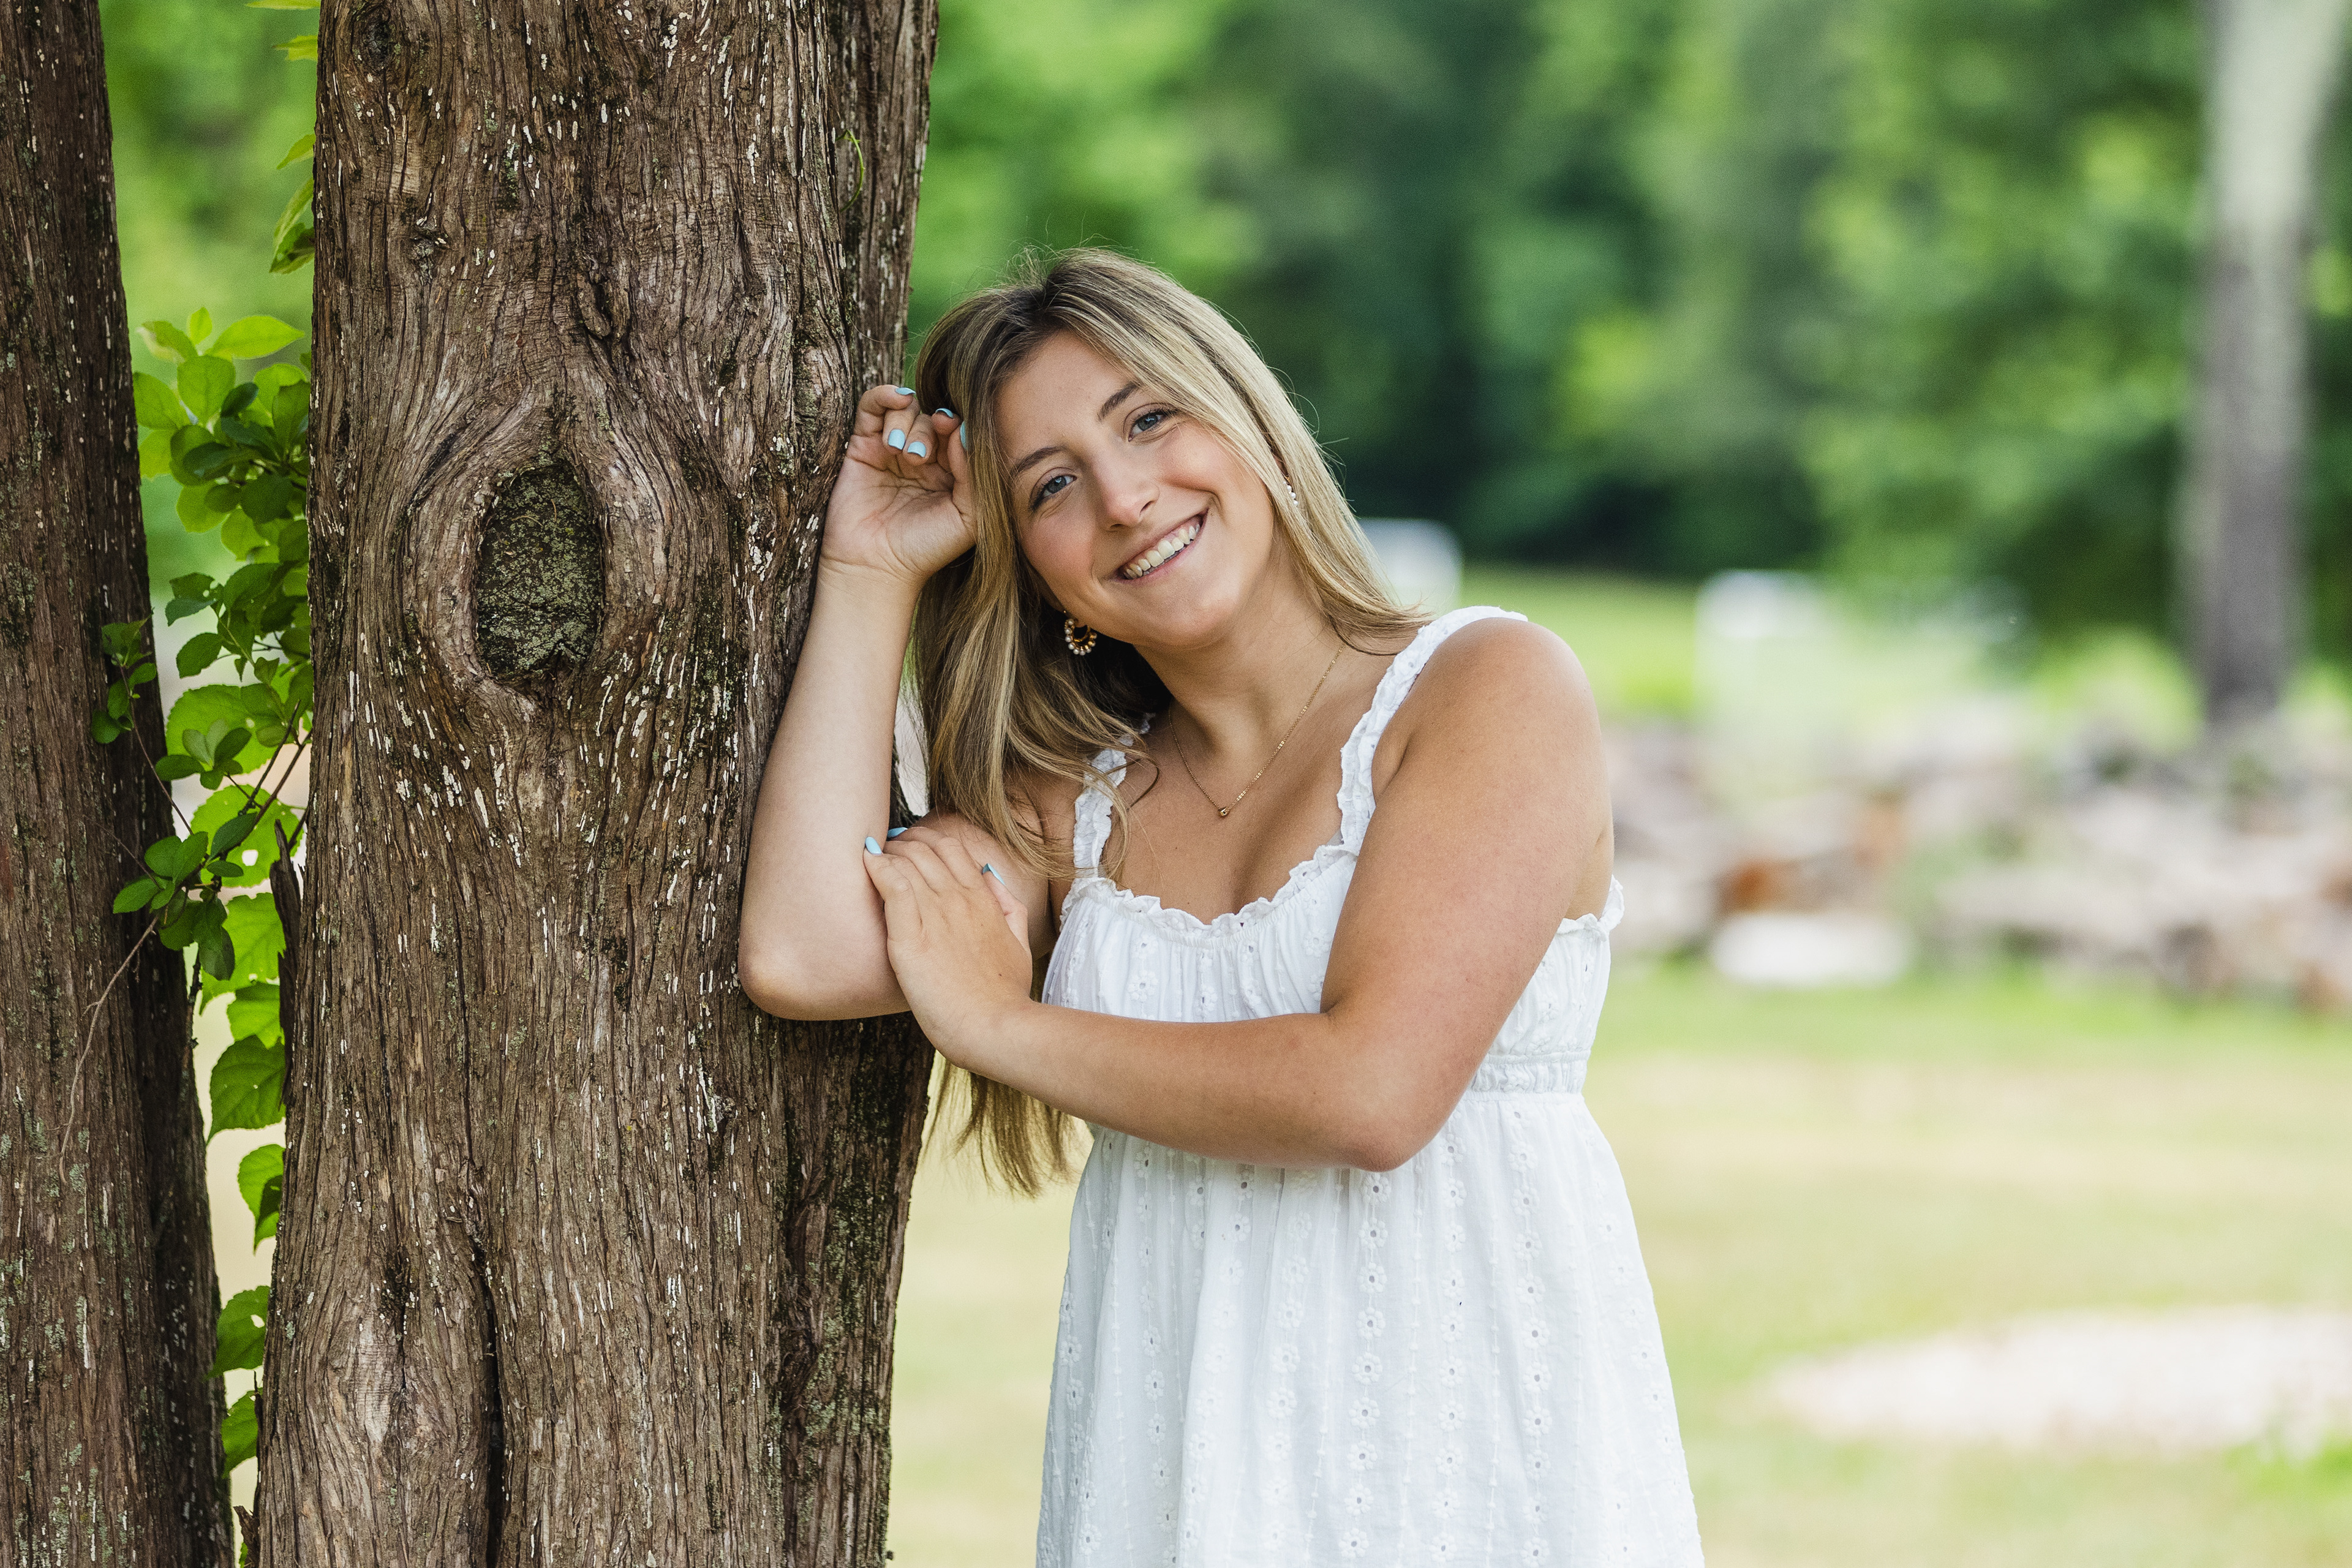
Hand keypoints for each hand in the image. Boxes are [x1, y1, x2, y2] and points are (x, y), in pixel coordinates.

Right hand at [821, 384, 974, 586]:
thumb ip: (976, 473)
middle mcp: (925, 458)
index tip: (950, 430)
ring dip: (908, 424)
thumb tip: (965, 429)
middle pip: (934, 417)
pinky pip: (873, 406)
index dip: (957, 424)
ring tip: (901, 454)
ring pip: (907, 411)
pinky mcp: (862, 446)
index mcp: (953, 472)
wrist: (875, 567)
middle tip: (919, 457)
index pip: (960, 432)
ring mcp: (892, 450)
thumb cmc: (926, 548)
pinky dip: (885, 395)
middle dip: (930, 429)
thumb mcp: (968, 516)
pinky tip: (896, 400)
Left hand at [861, 826, 1032, 1059]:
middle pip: (925, 849)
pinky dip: (877, 867)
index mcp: (983, 899)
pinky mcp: (911, 938)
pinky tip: (867, 859)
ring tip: (874, 855)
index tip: (912, 845)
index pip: (951, 848)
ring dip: (888, 852)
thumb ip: (1007, 904)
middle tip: (888, 848)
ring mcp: (935, 916)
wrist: (993, 1027)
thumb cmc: (1004, 994)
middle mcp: (959, 899)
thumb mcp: (1019, 942)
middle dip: (904, 841)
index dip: (927, 839)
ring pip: (907, 861)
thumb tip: (989, 874)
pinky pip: (892, 886)